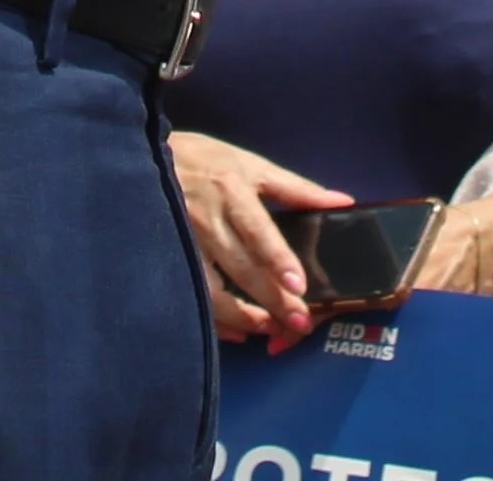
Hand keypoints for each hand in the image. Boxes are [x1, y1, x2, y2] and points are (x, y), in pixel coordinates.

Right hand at [170, 129, 338, 341]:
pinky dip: (216, 319)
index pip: (257, 230)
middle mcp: (207, 220)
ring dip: (243, 316)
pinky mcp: (171, 260)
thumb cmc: (207, 161)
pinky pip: (194, 296)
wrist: (149, 160)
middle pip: (241, 267)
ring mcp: (185, 243)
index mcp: (232, 191)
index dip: (277, 258)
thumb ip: (297, 189)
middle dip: (271, 299)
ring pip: (213, 290)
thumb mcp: (252, 165)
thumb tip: (343, 203)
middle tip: (299, 323)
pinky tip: (238, 333)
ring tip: (270, 329)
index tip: (297, 284)